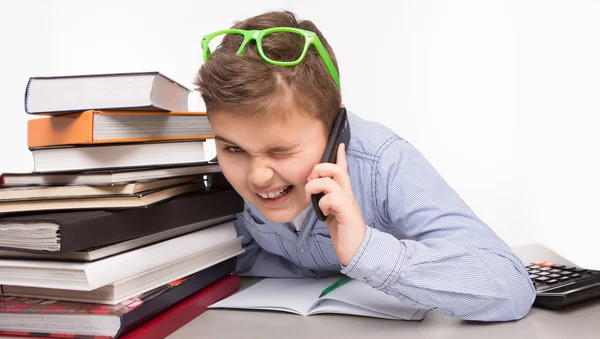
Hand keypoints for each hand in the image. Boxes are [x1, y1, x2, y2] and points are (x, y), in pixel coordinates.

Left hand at [305, 143, 366, 265]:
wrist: (357, 251)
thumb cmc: (344, 234)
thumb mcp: (331, 214)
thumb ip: (325, 202)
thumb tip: (312, 196)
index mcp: (344, 195)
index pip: (344, 170)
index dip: (341, 156)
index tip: (339, 144)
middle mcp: (347, 195)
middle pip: (336, 169)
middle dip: (319, 169)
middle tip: (310, 181)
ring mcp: (348, 203)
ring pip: (330, 181)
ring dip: (315, 186)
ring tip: (310, 198)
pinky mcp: (346, 212)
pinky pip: (331, 198)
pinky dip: (321, 204)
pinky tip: (323, 214)